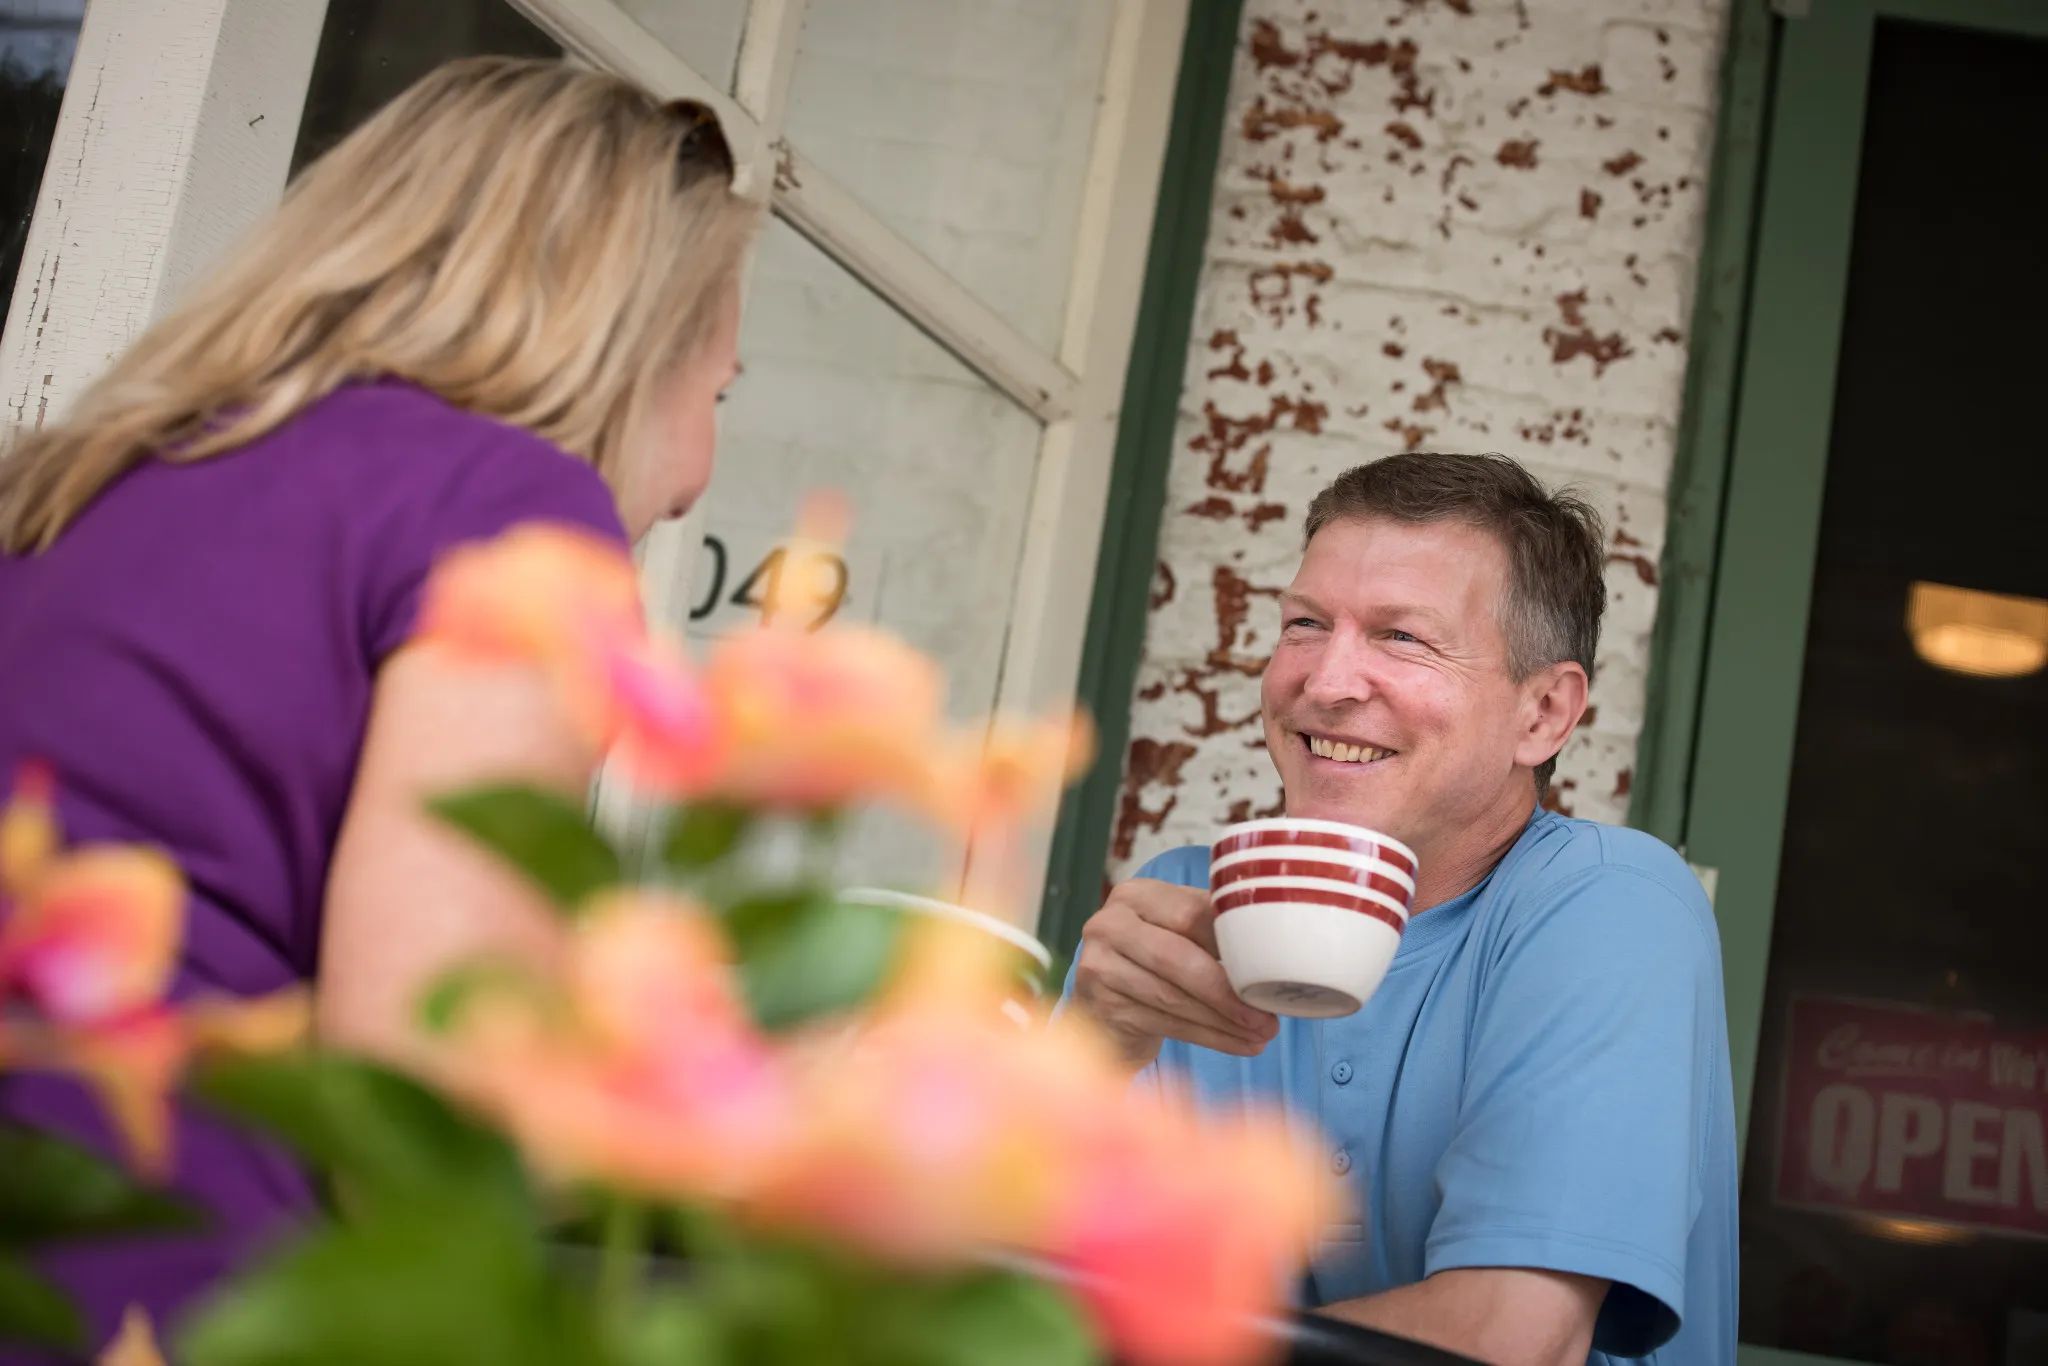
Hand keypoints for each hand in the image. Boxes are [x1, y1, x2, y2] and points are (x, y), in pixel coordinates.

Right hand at [1072, 878, 1279, 1069]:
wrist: (1106, 1008)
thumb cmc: (1153, 966)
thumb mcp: (1177, 936)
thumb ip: (1213, 930)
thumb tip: (1275, 948)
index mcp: (1135, 895)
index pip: (1191, 913)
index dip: (1233, 943)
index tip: (1271, 968)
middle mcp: (1108, 925)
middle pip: (1178, 956)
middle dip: (1227, 991)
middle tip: (1267, 1017)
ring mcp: (1098, 966)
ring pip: (1172, 996)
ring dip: (1223, 1021)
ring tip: (1261, 1034)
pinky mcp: (1101, 1007)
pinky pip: (1163, 1023)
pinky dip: (1207, 1036)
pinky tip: (1236, 1044)